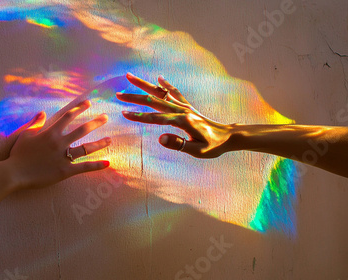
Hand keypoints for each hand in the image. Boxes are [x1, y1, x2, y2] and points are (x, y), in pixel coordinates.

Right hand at [3, 100, 110, 189]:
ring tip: (110, 140)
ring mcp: (63, 157)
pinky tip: (107, 163)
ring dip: (100, 143)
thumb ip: (36, 123)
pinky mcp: (65, 171)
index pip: (68, 117)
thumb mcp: (25, 135)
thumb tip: (43, 112)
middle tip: (105, 117)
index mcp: (51, 133)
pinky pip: (84, 167)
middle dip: (95, 122)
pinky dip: (96, 166)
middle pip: (82, 129)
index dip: (79, 108)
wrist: (14, 173)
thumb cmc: (18, 154)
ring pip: (86, 148)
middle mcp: (60, 143)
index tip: (88, 103)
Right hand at [116, 73, 237, 157]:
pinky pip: (174, 92)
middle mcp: (182, 110)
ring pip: (160, 93)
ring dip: (145, 85)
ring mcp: (184, 106)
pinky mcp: (187, 106)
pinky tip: (159, 78)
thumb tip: (160, 138)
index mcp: (182, 121)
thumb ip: (179, 144)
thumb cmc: (213, 146)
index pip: (156, 118)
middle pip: (154, 101)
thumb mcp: (198, 151)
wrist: (228, 136)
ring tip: (130, 76)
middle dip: (135, 97)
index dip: (139, 116)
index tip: (124, 113)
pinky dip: (166, 85)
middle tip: (118, 94)